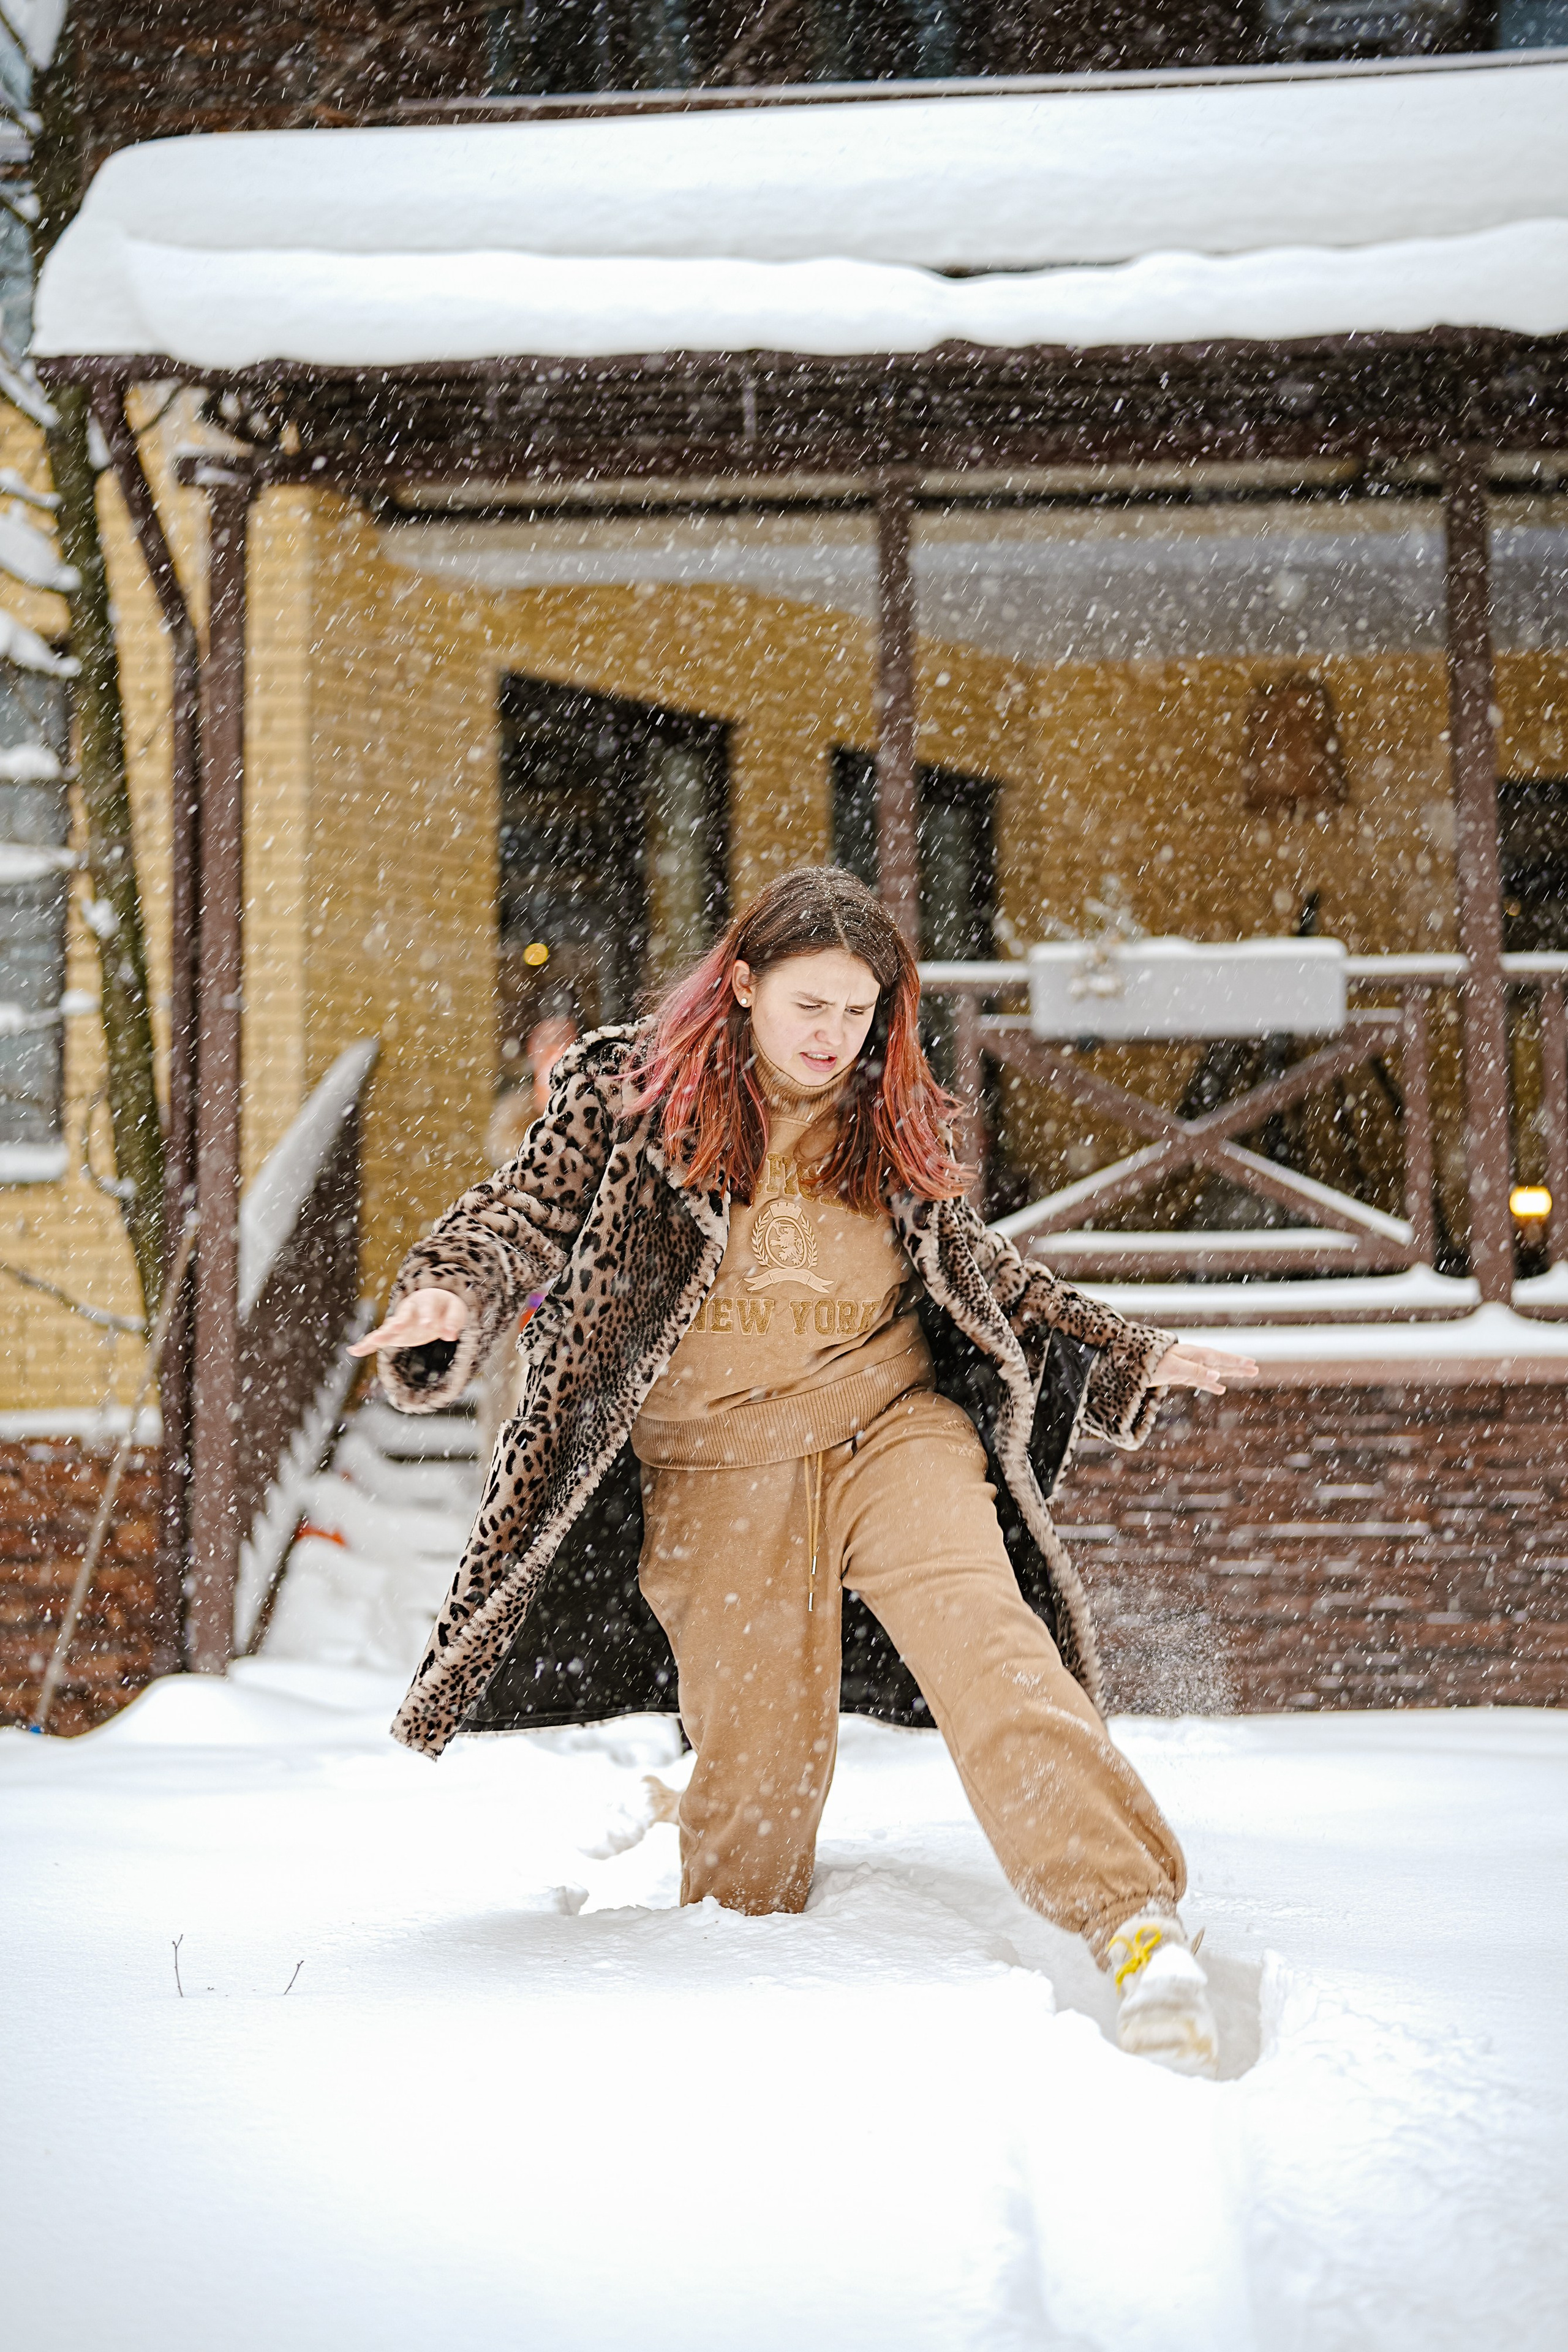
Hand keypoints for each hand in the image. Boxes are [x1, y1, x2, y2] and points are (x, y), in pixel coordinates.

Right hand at [349, 1287, 470, 1357]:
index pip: (427, 1307)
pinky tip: (353, 1351)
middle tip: (396, 1327)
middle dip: (399, 1322)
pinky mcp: (393, 1334)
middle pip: (403, 1316)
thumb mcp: (455, 1310)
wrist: (433, 1304)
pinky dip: (366, 1345)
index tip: (429, 1325)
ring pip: (388, 1328)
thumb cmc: (445, 1307)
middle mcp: (409, 1310)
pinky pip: (377, 1339)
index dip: (428, 1316)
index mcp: (426, 1301)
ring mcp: (399, 1322)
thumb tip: (450, 1336)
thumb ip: (453, 1321)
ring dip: (381, 1335)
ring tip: (374, 1341)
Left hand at [1152, 1341, 1258, 1395]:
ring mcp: (1186, 1366)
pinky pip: (1200, 1380)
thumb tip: (1217, 1377)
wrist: (1130, 1362)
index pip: (1219, 1358)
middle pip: (1220, 1362)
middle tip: (1256, 1369)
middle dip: (1237, 1366)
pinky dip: (1211, 1384)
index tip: (1252, 1364)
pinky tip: (1220, 1389)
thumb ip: (1195, 1371)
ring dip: (1229, 1373)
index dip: (1236, 1362)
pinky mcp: (1179, 1375)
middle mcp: (1192, 1359)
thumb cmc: (1151, 1362)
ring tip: (1246, 1375)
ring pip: (1213, 1370)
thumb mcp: (1173, 1367)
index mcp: (1194, 1354)